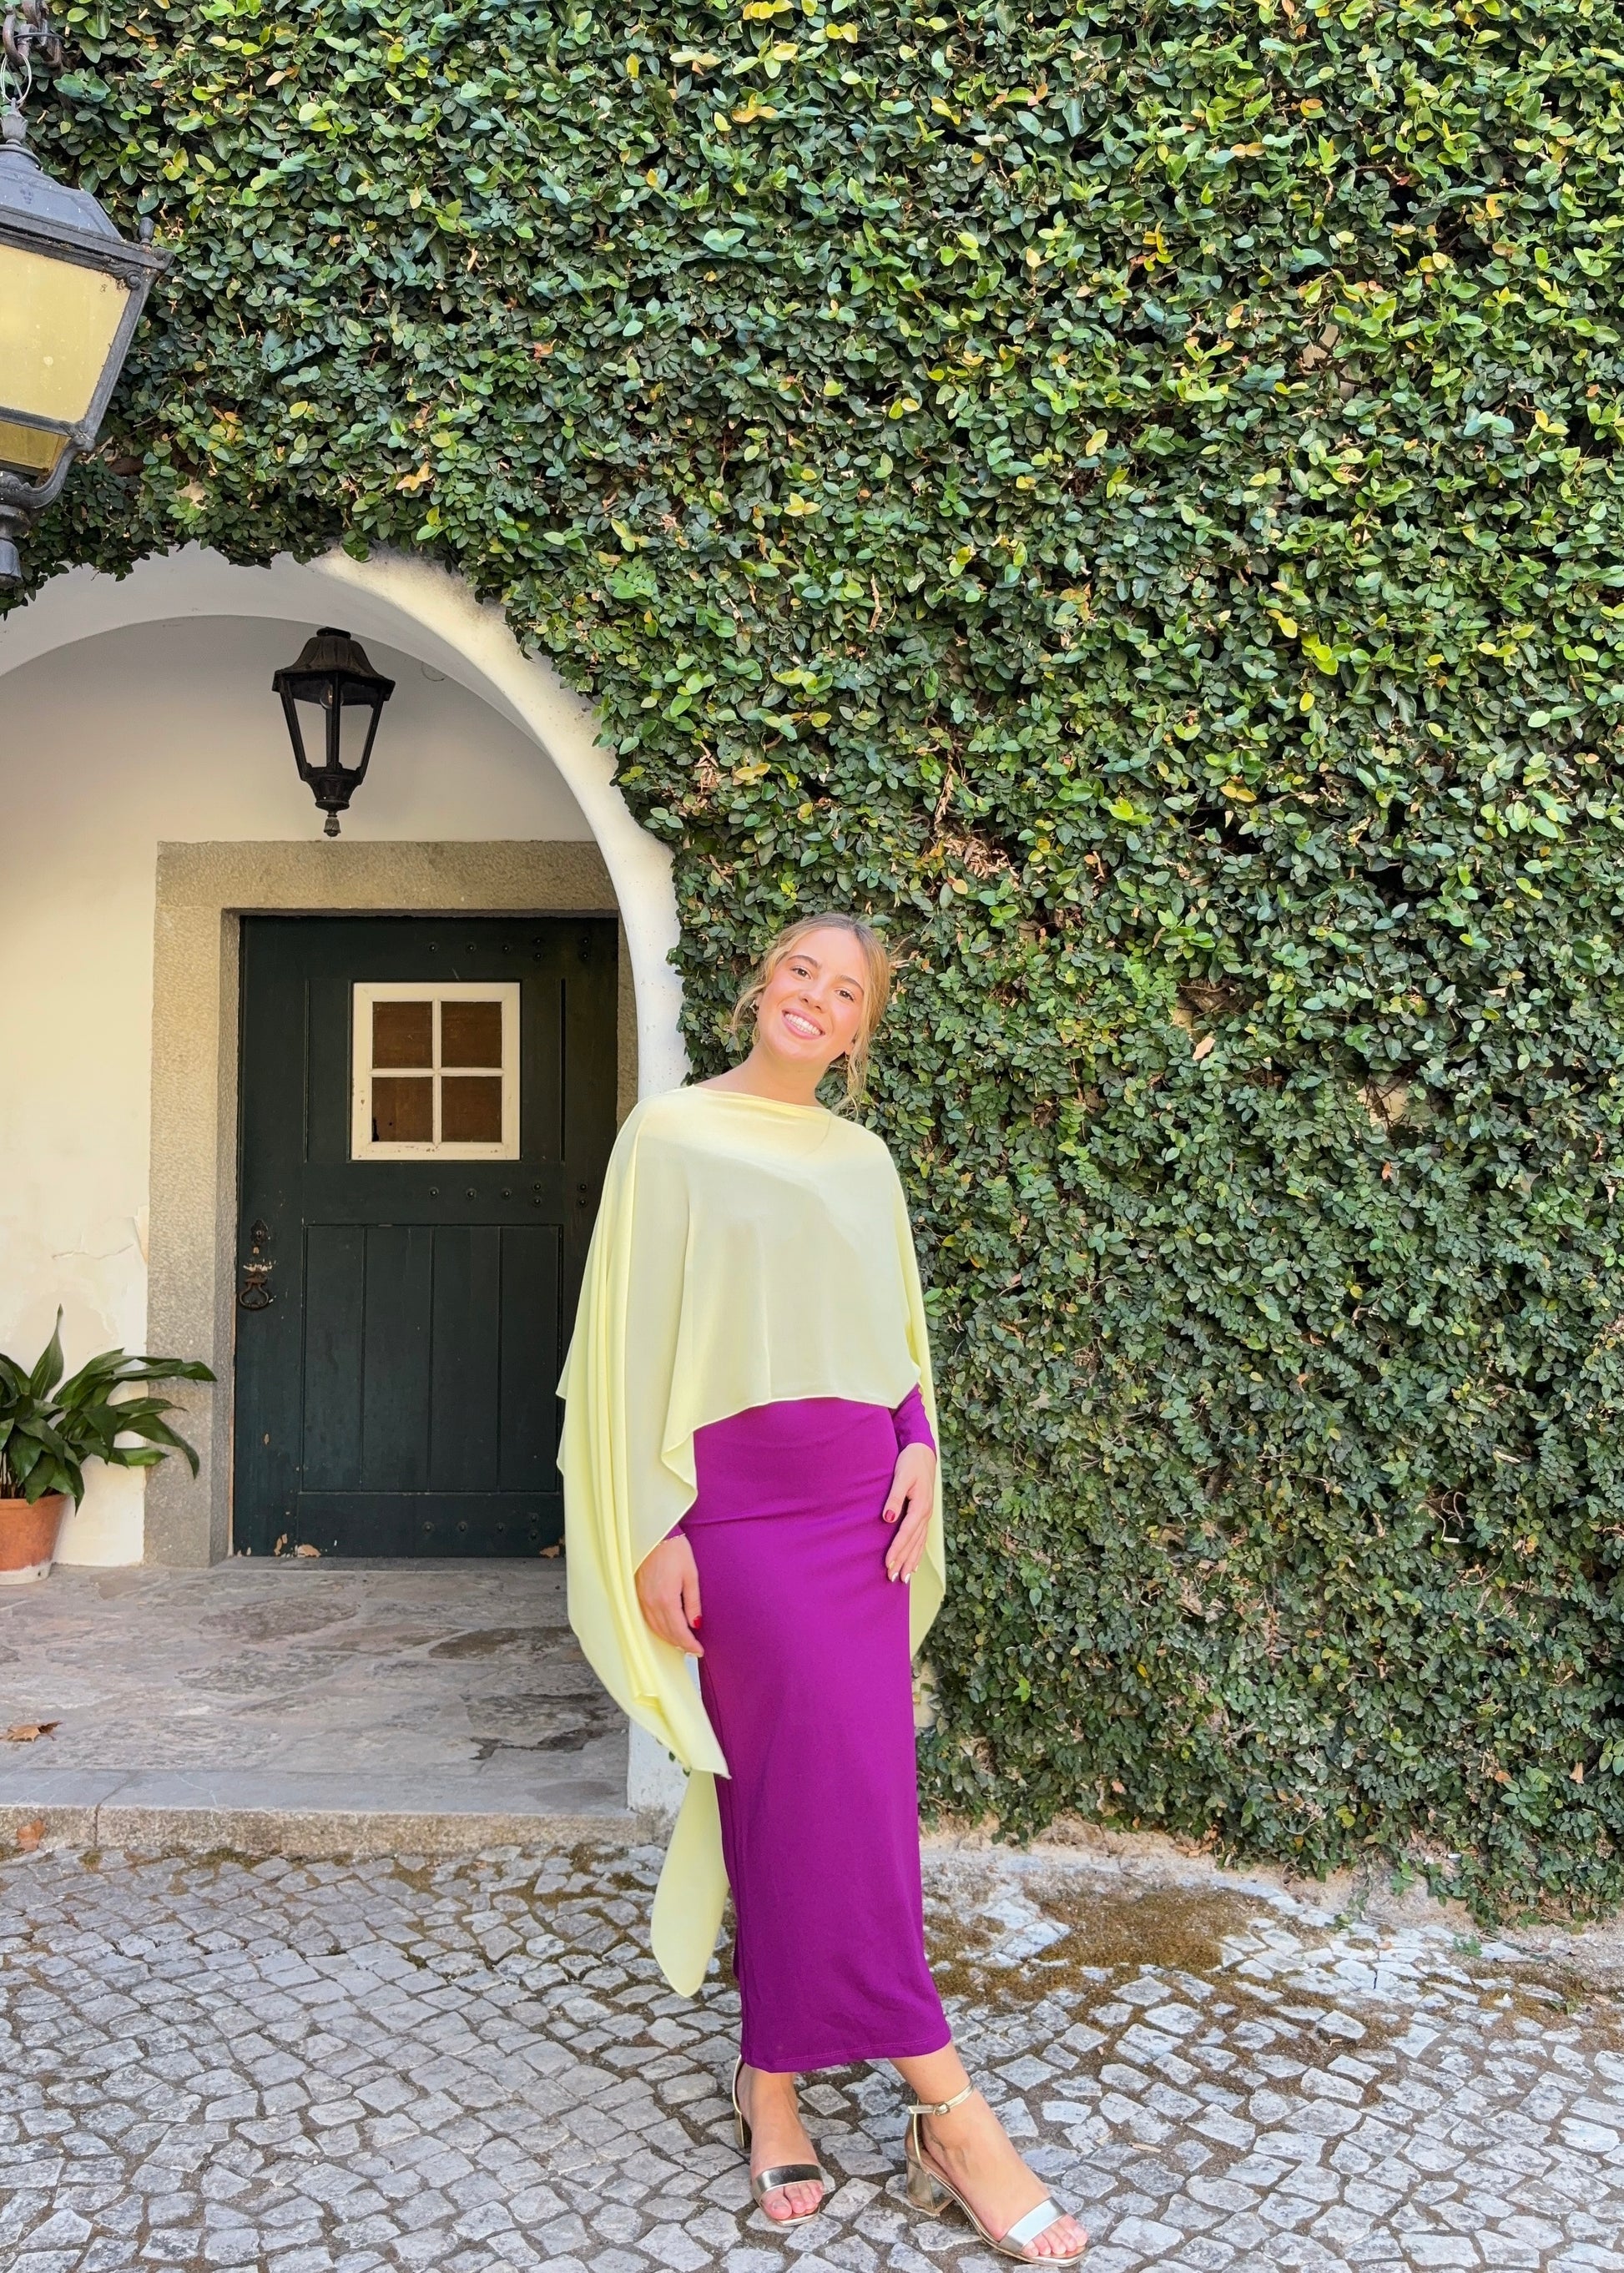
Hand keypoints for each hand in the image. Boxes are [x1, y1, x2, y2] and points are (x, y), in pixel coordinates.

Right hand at [636, 1533, 703, 1655]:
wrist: (655, 1534)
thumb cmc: (675, 1550)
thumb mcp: (691, 1575)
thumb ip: (693, 1602)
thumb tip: (696, 1624)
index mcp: (666, 1598)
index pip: (678, 1630)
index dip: (689, 1644)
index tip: (699, 1650)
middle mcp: (651, 1602)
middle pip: (666, 1633)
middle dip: (680, 1644)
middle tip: (693, 1650)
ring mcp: (642, 1599)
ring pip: (655, 1628)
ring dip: (668, 1638)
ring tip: (681, 1643)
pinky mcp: (637, 1594)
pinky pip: (646, 1619)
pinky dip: (657, 1629)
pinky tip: (666, 1630)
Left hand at [883, 1442, 935, 1583]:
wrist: (923, 1453)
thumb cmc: (910, 1463)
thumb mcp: (901, 1477)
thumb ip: (895, 1497)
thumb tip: (888, 1518)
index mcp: (920, 1507)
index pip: (906, 1533)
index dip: (897, 1549)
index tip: (888, 1563)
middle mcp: (925, 1514)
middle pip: (914, 1543)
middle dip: (904, 1561)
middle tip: (893, 1578)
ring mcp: (926, 1515)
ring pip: (919, 1543)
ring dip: (911, 1561)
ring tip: (904, 1578)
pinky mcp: (924, 1514)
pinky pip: (922, 1538)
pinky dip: (918, 1552)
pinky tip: (914, 1563)